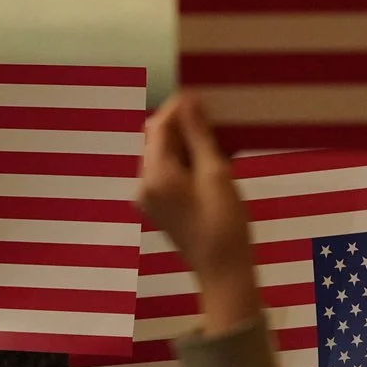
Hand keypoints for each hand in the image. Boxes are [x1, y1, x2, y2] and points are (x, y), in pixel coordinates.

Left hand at [136, 93, 259, 332]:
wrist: (223, 272)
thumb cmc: (224, 222)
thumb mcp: (216, 174)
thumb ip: (199, 136)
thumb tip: (189, 101)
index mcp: (154, 175)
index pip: (159, 128)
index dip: (178, 108)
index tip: (201, 95)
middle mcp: (142, 184)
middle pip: (154, 140)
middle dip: (178, 123)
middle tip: (209, 115)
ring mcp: (147, 197)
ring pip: (159, 155)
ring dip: (181, 141)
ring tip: (210, 134)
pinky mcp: (157, 206)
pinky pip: (163, 171)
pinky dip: (180, 159)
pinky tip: (204, 157)